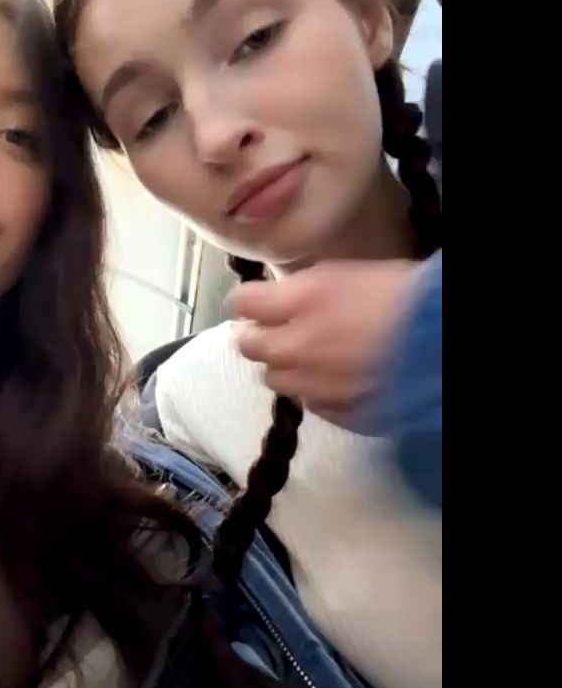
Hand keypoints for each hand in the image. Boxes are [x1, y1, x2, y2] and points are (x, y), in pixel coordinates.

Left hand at [229, 261, 419, 421]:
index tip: (253, 305)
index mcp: (302, 300)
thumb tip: (276, 299)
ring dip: (285, 367)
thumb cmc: (405, 295)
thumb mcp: (347, 275)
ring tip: (307, 358)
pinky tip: (334, 380)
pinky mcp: (339, 412)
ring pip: (275, 380)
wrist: (444, 341)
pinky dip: (314, 392)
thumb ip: (302, 290)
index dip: (246, 303)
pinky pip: (310, 404)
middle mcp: (298, 346)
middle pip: (249, 346)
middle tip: (272, 331)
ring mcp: (316, 384)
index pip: (242, 303)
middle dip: (257, 337)